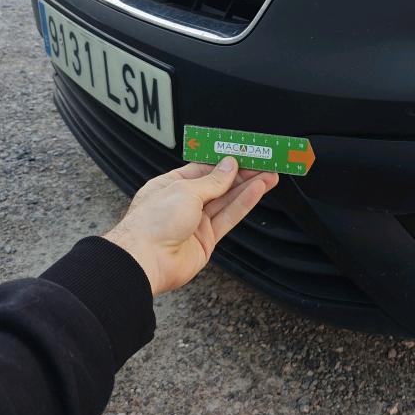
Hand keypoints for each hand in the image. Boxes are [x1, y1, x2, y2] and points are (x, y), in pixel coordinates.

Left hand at [104, 158, 278, 295]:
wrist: (145, 261)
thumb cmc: (153, 222)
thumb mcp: (185, 190)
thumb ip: (212, 181)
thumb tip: (229, 166)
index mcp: (171, 185)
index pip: (204, 168)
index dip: (225, 161)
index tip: (245, 153)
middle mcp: (184, 203)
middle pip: (219, 185)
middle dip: (242, 173)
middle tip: (264, 162)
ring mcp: (196, 222)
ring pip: (227, 200)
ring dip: (249, 187)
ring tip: (270, 174)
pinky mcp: (207, 240)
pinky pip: (229, 217)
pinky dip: (244, 204)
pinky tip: (258, 191)